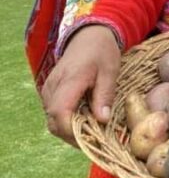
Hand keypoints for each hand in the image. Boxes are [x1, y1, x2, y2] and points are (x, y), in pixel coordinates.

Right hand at [42, 25, 120, 146]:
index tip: (92, 139)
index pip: (60, 113)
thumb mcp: (110, 72)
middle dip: (74, 136)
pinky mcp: (51, 93)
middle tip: (97, 140)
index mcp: (68, 81)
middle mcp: (52, 88)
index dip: (73, 131)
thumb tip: (102, 120)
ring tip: (95, 131)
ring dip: (72, 131)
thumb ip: (105, 95)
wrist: (89, 37)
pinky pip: (56, 114)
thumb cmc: (102, 52)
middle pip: (54, 122)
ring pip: (54, 121)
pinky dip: (69, 122)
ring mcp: (49, 91)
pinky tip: (87, 121)